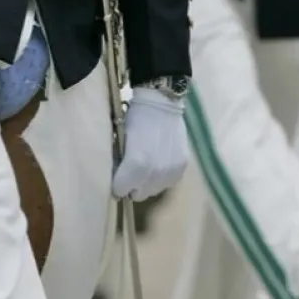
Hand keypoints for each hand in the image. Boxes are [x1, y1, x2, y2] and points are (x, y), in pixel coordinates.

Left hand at [112, 86, 188, 200]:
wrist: (162, 103)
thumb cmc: (136, 118)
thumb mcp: (121, 139)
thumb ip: (120, 163)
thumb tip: (117, 177)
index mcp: (136, 165)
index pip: (120, 189)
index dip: (116, 183)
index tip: (116, 176)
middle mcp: (155, 173)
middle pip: (138, 194)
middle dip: (132, 185)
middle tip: (130, 171)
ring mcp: (171, 172)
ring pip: (154, 190)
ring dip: (147, 183)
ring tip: (146, 166)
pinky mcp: (182, 168)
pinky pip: (168, 182)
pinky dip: (161, 177)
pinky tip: (159, 162)